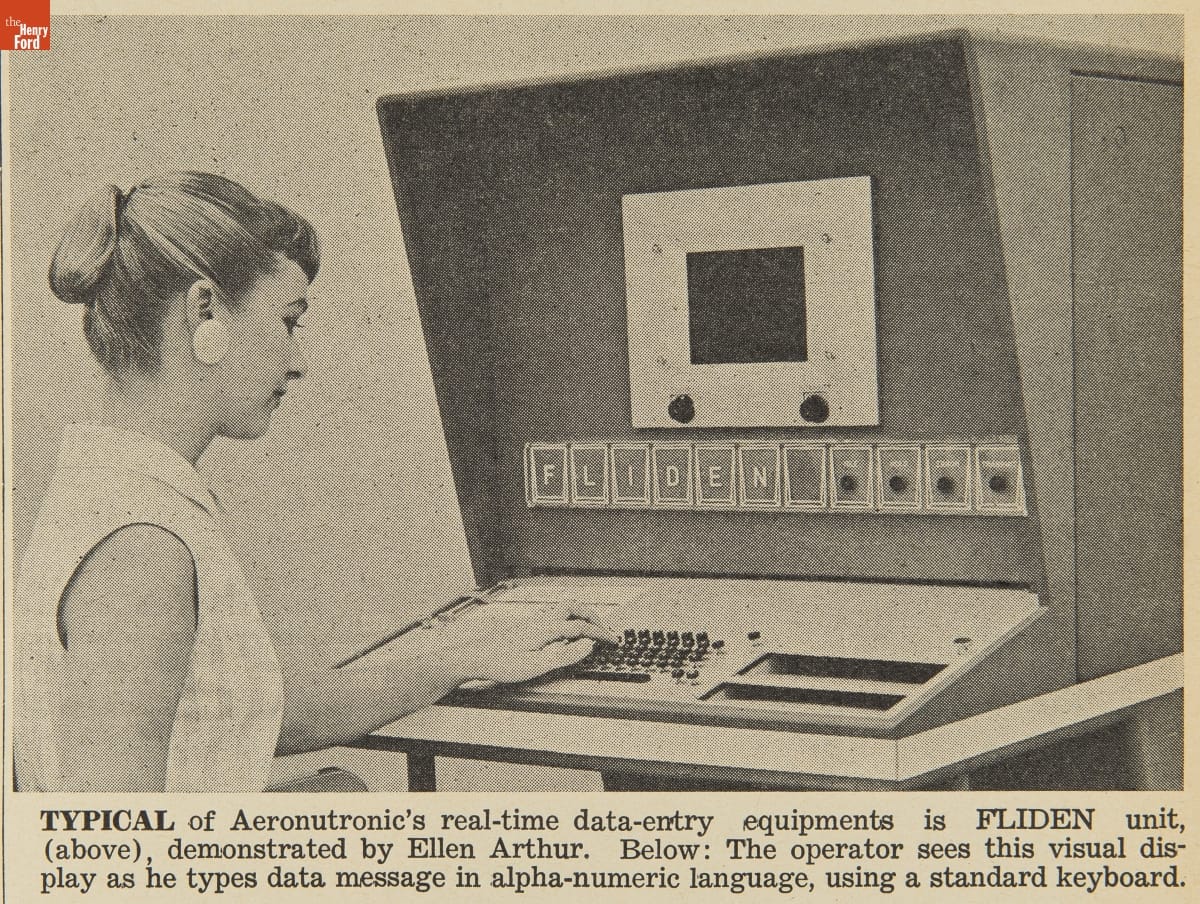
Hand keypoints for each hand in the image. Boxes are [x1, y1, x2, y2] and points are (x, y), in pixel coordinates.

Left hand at [430, 602, 620, 685]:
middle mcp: (541, 619)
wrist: (472, 658)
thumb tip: (588, 644)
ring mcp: (532, 621)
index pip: (582, 627)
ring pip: (564, 609)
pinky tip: (565, 633)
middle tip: (605, 631)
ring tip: (590, 629)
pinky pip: (555, 615)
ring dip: (581, 615)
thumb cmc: (500, 664)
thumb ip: (564, 655)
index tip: (613, 642)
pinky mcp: (526, 625)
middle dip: (594, 617)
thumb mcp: (536, 666)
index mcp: (546, 628)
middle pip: (575, 608)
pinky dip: (569, 619)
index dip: (600, 634)